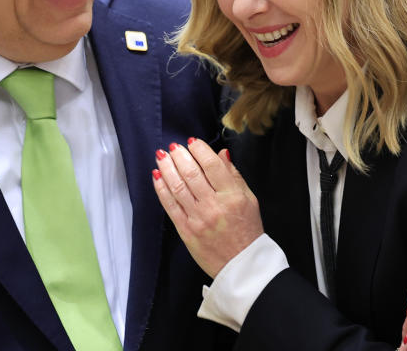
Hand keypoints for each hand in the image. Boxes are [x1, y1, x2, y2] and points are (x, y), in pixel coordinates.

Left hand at [152, 139, 263, 277]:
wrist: (242, 265)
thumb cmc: (248, 230)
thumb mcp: (249, 200)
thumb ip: (234, 175)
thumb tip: (221, 154)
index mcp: (232, 196)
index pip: (212, 166)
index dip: (200, 150)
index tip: (192, 142)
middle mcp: (213, 206)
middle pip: (191, 174)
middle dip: (179, 156)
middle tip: (173, 147)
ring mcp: (198, 219)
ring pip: (177, 187)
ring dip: (166, 168)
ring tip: (161, 156)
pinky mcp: (186, 231)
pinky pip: (170, 206)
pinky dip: (161, 189)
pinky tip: (157, 177)